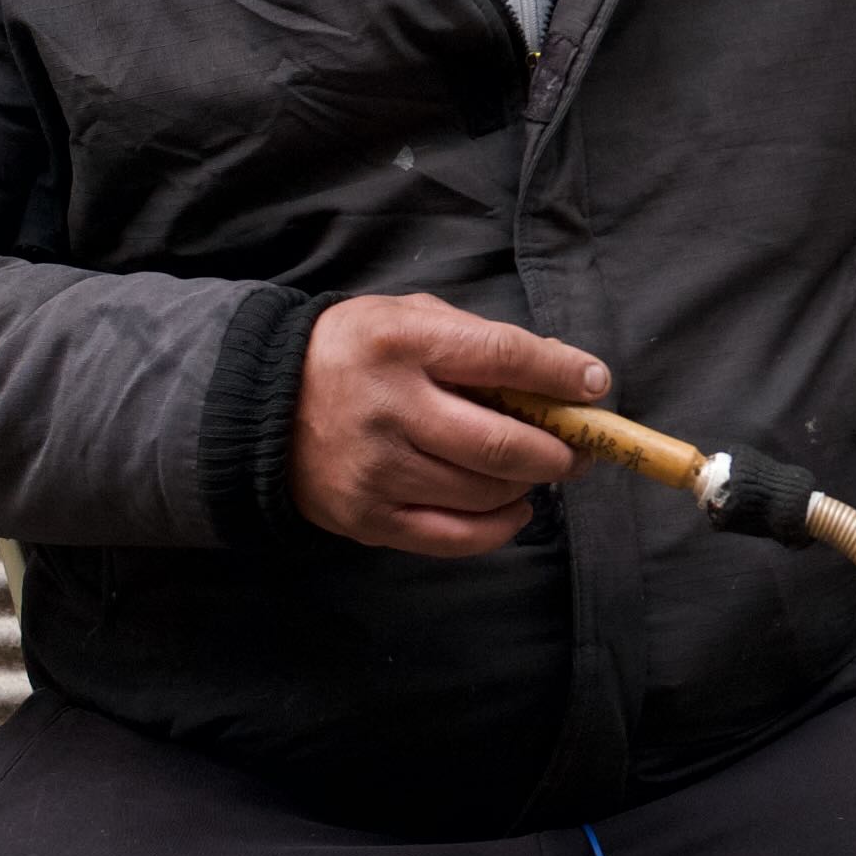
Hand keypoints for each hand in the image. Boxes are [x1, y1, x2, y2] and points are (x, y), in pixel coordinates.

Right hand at [292, 293, 607, 554]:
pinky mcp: (367, 517)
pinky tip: (513, 508)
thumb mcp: (410, 318)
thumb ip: (481, 340)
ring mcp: (376, 469)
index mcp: (402, 342)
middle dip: (560, 450)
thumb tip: (563, 371)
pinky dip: (499, 527)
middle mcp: (389, 407)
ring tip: (540, 471)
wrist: (260, 403)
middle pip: (501, 442)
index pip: (502, 357)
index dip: (560, 375)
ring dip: (529, 485)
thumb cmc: (355, 353)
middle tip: (582, 448)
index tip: (595, 385)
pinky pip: (453, 538)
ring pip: (483, 492)